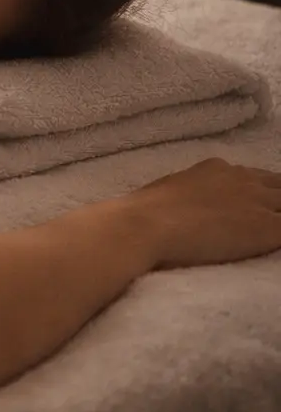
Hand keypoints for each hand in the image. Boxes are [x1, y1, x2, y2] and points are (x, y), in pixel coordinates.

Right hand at [123, 158, 280, 269]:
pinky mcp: (269, 227)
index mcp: (217, 168)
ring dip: (278, 216)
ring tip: (269, 230)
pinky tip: (274, 243)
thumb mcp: (170, 191)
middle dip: (278, 200)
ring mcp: (258, 202)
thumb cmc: (144, 212)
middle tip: (267, 218)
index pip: (255, 177)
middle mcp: (243, 179)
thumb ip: (191, 192)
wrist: (145, 225)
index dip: (259, 192)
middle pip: (280, 186)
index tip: (254, 208)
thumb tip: (187, 206)